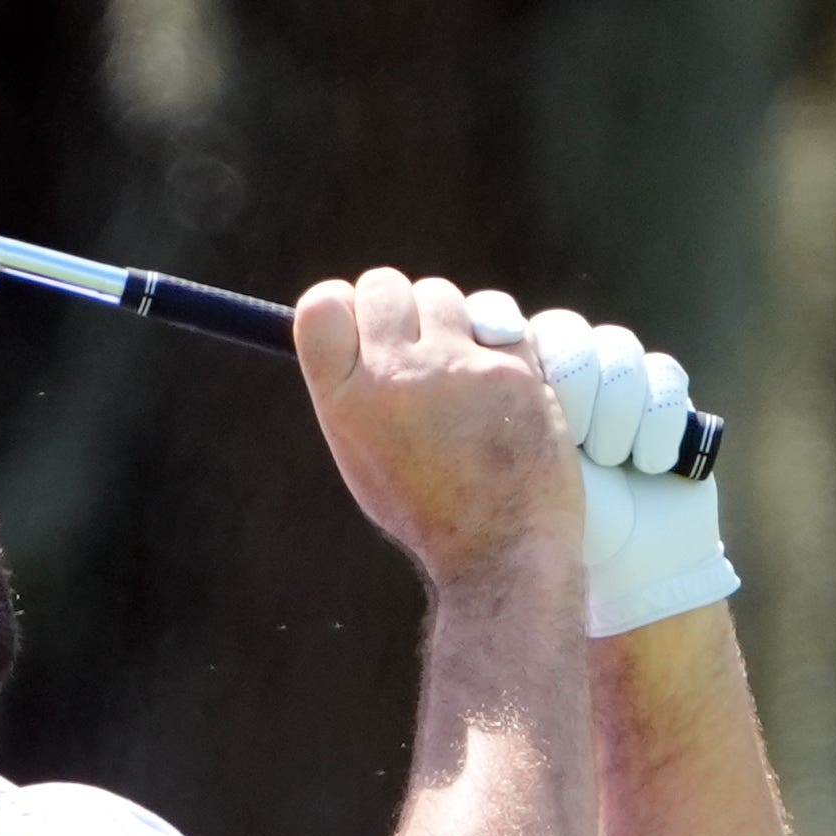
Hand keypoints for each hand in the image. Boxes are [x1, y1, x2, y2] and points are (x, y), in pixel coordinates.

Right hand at [293, 269, 582, 589]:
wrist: (500, 550)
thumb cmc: (428, 509)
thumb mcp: (364, 454)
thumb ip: (356, 388)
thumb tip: (359, 322)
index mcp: (345, 402)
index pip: (321, 306)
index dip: (343, 306)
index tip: (361, 323)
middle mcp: (394, 376)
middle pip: (384, 285)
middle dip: (401, 308)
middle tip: (417, 348)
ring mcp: (457, 367)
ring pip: (446, 296)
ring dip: (452, 322)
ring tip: (461, 376)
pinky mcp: (514, 367)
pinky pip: (500, 325)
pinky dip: (501, 349)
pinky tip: (500, 393)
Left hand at [460, 291, 734, 637]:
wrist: (621, 568)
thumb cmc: (547, 528)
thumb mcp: (501, 472)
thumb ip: (479, 417)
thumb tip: (455, 355)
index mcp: (512, 385)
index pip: (510, 324)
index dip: (516, 343)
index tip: (518, 371)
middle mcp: (564, 375)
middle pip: (568, 333)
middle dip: (572, 384)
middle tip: (571, 438)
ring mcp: (616, 382)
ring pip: (618, 350)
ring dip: (615, 411)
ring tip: (609, 461)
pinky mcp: (664, 397)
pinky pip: (664, 376)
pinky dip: (657, 424)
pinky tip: (646, 466)